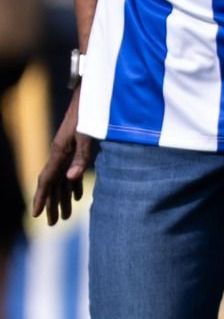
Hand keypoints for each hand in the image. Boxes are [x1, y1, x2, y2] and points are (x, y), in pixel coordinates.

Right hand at [33, 89, 97, 225]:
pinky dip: (74, 185)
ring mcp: (68, 151)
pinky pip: (72, 171)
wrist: (92, 94)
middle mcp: (60, 153)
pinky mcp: (78, 147)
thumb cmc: (90, 113)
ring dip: (63, 198)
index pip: (46, 180)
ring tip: (65, 216)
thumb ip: (81, 157)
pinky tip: (78, 196)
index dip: (41, 198)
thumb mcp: (87, 135)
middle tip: (54, 224)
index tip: (36, 215)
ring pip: (62, 179)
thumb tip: (71, 179)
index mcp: (59, 151)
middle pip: (53, 184)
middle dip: (52, 204)